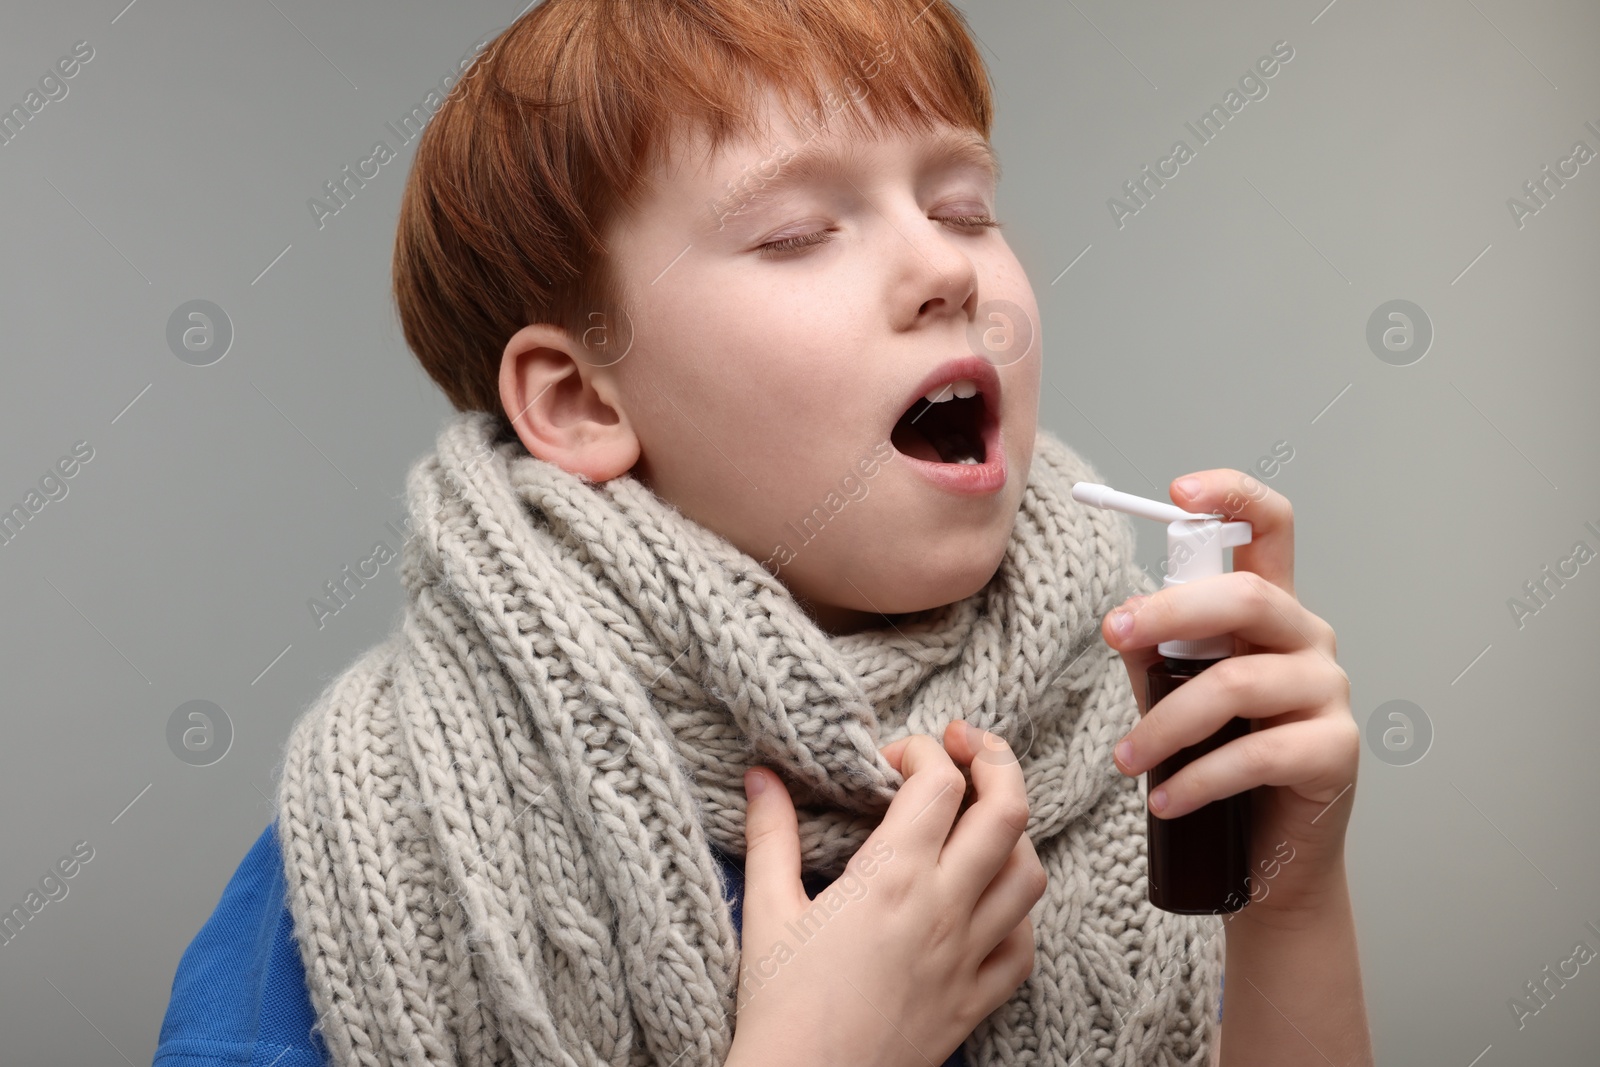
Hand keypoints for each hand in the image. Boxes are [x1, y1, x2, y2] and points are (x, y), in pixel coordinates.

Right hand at [727, 721, 1045, 1066]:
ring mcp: (967, 958)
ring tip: (979, 820)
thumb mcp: (766, 910)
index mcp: (891, 877)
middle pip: (1008, 811)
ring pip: (1029, 874)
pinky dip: (1017, 912)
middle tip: (969, 745)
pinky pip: (1024, 945)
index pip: (941, 782)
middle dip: (996, 761)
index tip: (891, 759)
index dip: (922, 751)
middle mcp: (943, 910)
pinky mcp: (975, 1001)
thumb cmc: (778, 1007)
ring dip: (1012, 833)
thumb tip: (762, 775)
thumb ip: (770, 834)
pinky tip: (986, 902)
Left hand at [1101, 471, 1358, 921]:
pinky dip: (1197, 778)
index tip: (1178, 491)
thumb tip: (1123, 623)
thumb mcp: (1178, 693)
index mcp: (1270, 610)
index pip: (1270, 528)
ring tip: (1125, 759)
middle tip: (1113, 634)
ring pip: (1238, 682)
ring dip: (1165, 723)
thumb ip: (1158, 652)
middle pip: (1245, 596)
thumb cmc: (1221, 760)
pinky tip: (1164, 797)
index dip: (1233, 496)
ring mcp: (1329, 693)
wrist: (1269, 856)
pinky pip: (1258, 754)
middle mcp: (1308, 639)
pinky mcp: (1336, 753)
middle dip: (1168, 611)